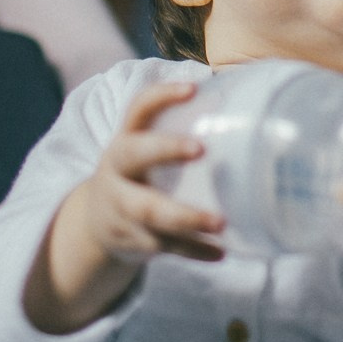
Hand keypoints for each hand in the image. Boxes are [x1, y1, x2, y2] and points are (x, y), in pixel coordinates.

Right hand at [68, 80, 226, 266]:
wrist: (95, 223)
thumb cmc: (141, 173)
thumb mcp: (147, 149)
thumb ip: (182, 131)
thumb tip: (247, 104)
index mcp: (126, 139)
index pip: (138, 109)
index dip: (161, 96)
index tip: (193, 88)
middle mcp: (117, 169)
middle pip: (133, 155)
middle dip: (165, 149)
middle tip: (200, 149)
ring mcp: (120, 206)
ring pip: (149, 210)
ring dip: (185, 216)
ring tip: (220, 221)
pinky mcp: (132, 239)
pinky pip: (165, 246)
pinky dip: (194, 251)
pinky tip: (220, 252)